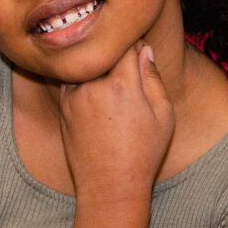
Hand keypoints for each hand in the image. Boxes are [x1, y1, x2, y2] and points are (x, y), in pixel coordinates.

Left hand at [54, 43, 172, 206]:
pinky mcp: (64, 106)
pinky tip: (96, 90)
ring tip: (111, 77)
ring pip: (85, 63)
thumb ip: (153, 78)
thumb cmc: (143, 153)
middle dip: (114, 50)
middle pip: (103, 51)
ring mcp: (74, 95)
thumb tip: (145, 50)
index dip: (134, 41)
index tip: (139, 46)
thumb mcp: (163, 116)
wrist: (109, 186)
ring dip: (97, 62)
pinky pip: (72, 78)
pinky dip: (83, 77)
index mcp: (122, 85)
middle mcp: (94, 86)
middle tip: (125, 59)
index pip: (126, 44)